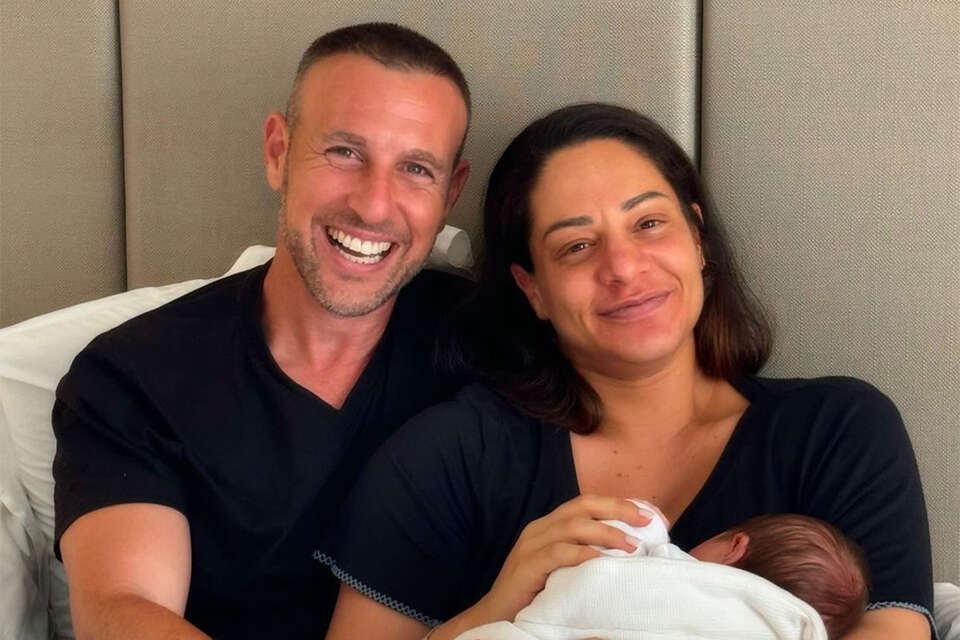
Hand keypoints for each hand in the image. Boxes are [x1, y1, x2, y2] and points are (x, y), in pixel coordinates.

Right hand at [474, 495, 648, 622]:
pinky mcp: (527, 566)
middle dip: (617, 508)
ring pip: (572, 525)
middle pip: (582, 505)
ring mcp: (531, 545)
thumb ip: (587, 552)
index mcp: (551, 524)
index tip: (650, 514)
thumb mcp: (565, 567)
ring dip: (606, 532)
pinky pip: (557, 553)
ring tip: (631, 545)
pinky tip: (600, 559)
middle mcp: (541, 528)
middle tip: (646, 520)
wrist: (496, 614)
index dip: (619, 504)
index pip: (588, 503)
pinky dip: (581, 553)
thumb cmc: (536, 592)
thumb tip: (630, 547)